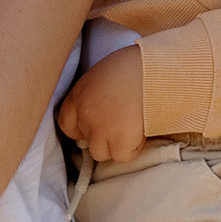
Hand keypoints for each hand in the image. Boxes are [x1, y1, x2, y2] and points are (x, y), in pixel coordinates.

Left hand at [55, 46, 147, 162]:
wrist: (153, 71)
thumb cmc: (136, 65)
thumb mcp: (107, 74)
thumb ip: (99, 93)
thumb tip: (106, 107)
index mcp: (80, 95)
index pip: (67, 123)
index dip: (82, 129)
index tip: (98, 126)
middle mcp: (85, 114)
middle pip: (86, 140)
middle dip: (102, 137)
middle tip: (122, 125)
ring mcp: (100, 130)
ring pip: (100, 153)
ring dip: (115, 145)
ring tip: (133, 129)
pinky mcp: (118, 142)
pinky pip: (122, 155)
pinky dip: (133, 148)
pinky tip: (142, 132)